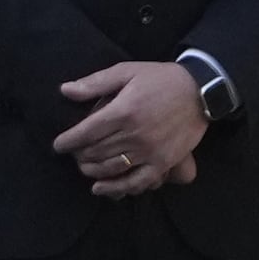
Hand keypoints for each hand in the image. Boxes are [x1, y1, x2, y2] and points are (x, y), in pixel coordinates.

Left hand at [52, 59, 208, 196]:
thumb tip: (64, 90)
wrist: (200, 91)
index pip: (85, 132)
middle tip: (73, 153)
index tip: (58, 145)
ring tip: (84, 166)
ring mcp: (149, 151)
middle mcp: (134, 134)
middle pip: (95, 152)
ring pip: (111, 168)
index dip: (67, 141)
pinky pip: (136, 181)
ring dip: (92, 170)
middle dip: (79, 155)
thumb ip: (95, 83)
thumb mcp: (127, 71)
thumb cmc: (161, 79)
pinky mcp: (162, 162)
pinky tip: (100, 188)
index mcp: (123, 111)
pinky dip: (116, 188)